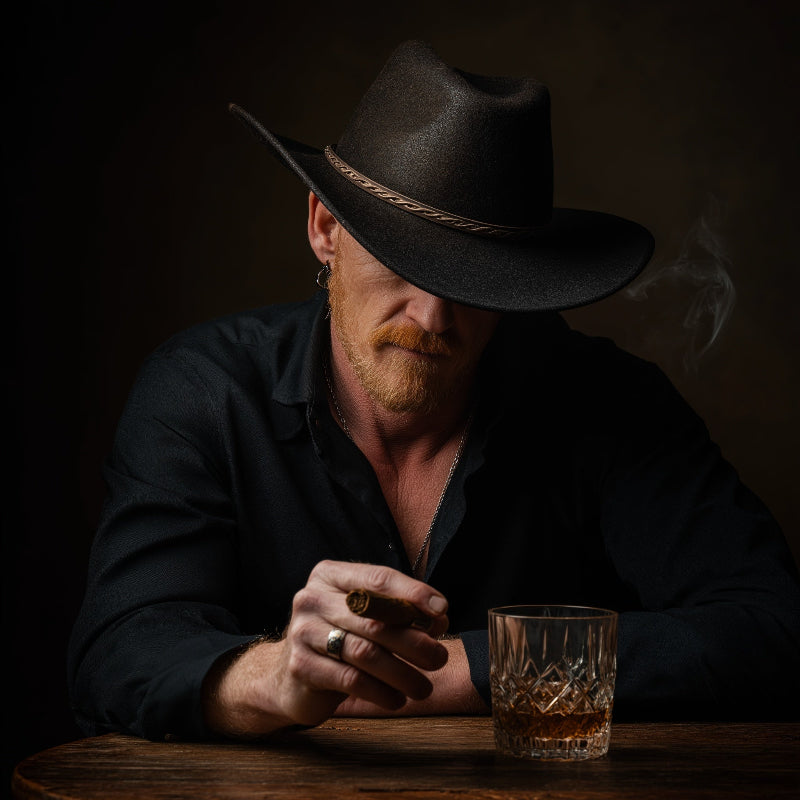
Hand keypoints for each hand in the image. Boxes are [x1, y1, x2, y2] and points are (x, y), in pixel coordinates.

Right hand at [202, 560, 449, 736]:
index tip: (442, 611)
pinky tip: (396, 700)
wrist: (289, 677)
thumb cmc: (339, 638)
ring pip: (365, 652)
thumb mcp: (364, 615)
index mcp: (331, 575)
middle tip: (440, 659)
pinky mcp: (300, 666)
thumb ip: (399, 610)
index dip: (413, 593)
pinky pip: (350, 679)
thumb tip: (439, 617)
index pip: (378, 577)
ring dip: (402, 673)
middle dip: (415, 641)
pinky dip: (380, 692)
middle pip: (375, 618)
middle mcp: (312, 597)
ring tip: (424, 687)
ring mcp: (302, 631)